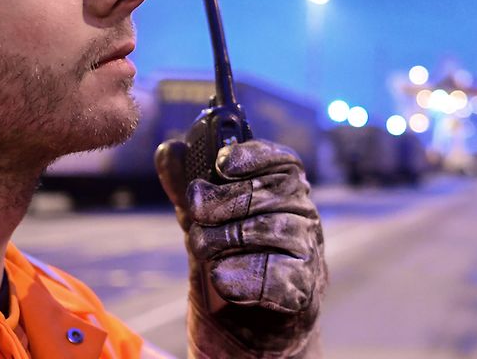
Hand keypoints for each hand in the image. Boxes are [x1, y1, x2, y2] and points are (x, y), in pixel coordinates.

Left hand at [155, 138, 325, 357]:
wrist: (249, 326)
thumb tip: (169, 151)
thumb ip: (187, 187)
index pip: (283, 162)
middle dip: (226, 199)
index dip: (254, 156)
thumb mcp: (203, 221)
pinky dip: (244, 274)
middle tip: (195, 212)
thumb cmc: (232, 261)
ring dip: (227, 238)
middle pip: (274, 192)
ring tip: (201, 249)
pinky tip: (220, 277)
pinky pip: (278, 275)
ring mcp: (308, 253)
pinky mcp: (303, 290)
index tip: (221, 163)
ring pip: (275, 229)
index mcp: (285, 192)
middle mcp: (303, 217)